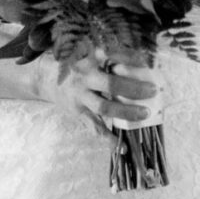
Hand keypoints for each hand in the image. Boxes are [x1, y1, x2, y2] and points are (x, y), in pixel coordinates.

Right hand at [37, 59, 159, 132]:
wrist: (45, 77)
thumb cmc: (77, 63)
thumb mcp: (90, 52)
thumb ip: (112, 55)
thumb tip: (144, 60)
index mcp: (90, 58)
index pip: (114, 56)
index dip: (132, 60)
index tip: (148, 64)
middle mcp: (85, 76)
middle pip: (111, 83)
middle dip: (135, 88)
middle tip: (154, 90)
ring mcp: (80, 95)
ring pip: (104, 106)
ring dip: (126, 112)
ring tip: (145, 114)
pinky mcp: (78, 111)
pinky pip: (94, 126)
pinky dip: (107, 138)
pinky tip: (121, 146)